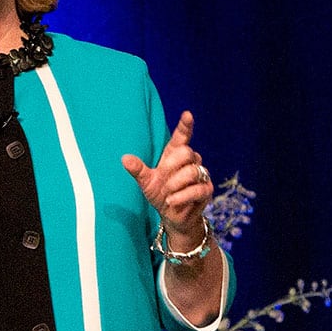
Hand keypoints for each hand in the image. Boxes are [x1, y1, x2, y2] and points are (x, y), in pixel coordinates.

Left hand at [122, 111, 212, 248]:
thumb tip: (124, 158)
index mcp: (175, 154)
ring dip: (175, 184)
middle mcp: (190, 161)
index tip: (187, 114)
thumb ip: (138, 170)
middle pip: (187, 153)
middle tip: (162, 179)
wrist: (171, 216)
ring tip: (167, 194)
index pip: (182, 136)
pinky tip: (172, 201)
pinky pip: (197, 189)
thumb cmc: (160, 193)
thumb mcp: (146, 182)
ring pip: (192, 172)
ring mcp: (201, 175)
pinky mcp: (207, 190)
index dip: (185, 126)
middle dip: (171, 167)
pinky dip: (182, 196)